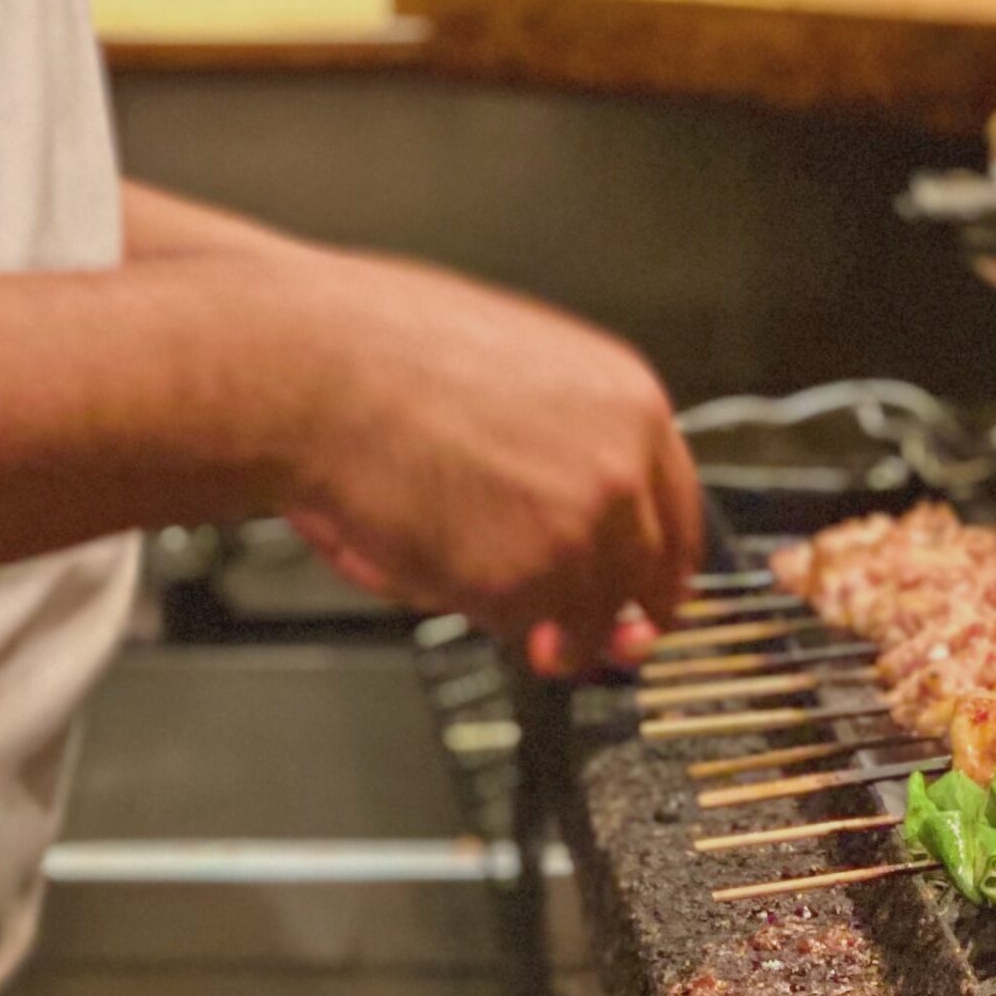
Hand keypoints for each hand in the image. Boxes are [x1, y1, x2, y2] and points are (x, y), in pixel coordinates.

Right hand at [281, 253, 702, 672]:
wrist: (317, 372)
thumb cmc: (382, 355)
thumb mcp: (516, 370)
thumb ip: (566, 443)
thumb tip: (576, 509)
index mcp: (628, 401)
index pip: (678, 511)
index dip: (654, 569)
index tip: (643, 599)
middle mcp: (624, 465)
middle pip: (646, 576)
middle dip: (607, 618)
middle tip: (569, 640)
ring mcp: (583, 528)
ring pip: (585, 614)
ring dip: (531, 617)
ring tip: (455, 568)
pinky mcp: (531, 581)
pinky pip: (520, 628)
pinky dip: (477, 615)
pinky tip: (427, 557)